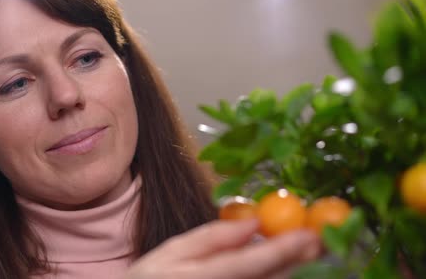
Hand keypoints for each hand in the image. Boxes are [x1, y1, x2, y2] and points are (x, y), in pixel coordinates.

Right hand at [125, 220, 320, 278]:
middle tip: (323, 238)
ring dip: (294, 270)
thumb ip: (211, 237)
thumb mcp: (171, 252)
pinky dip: (277, 277)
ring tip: (311, 250)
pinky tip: (286, 265)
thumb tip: (250, 221)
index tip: (310, 234)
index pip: (250, 264)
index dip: (283, 249)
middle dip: (301, 260)